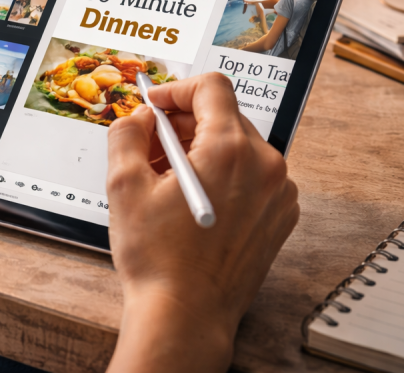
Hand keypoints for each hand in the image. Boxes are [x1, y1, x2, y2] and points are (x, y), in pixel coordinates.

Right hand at [105, 73, 298, 372]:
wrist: (185, 316)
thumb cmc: (159, 262)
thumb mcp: (124, 186)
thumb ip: (127, 134)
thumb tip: (139, 118)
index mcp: (231, 150)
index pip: (212, 88)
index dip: (177, 89)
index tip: (157, 104)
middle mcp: (264, 166)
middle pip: (224, 117)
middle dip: (184, 125)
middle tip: (151, 146)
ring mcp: (277, 193)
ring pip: (238, 147)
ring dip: (202, 152)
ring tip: (168, 180)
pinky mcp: (279, 216)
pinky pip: (251, 177)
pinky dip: (223, 177)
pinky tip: (193, 201)